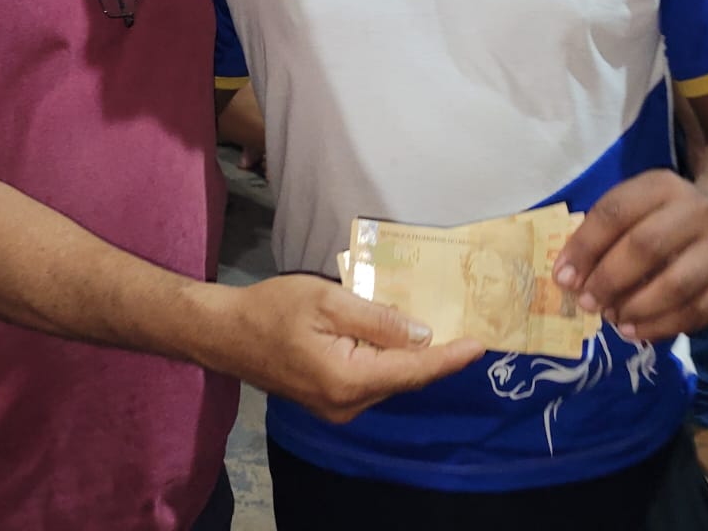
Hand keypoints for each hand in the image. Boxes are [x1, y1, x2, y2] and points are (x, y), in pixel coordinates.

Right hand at [200, 273, 483, 423]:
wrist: (224, 334)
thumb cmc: (272, 309)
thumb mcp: (327, 300)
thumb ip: (378, 319)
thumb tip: (422, 334)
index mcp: (349, 379)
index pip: (413, 370)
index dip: (450, 357)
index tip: (482, 344)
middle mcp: (348, 404)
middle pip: (405, 378)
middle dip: (436, 355)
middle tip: (468, 328)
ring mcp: (338, 407)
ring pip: (389, 380)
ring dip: (412, 357)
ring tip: (441, 328)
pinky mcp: (329, 401)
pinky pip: (372, 380)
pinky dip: (389, 361)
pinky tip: (399, 338)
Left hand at [553, 170, 707, 342]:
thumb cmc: (663, 219)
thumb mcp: (635, 207)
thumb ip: (602, 234)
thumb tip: (567, 277)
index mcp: (662, 186)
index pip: (616, 212)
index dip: (585, 247)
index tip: (563, 278)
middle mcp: (697, 212)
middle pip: (645, 247)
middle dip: (608, 280)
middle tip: (587, 303)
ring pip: (674, 285)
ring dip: (634, 308)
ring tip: (611, 318)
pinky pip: (694, 314)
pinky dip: (659, 327)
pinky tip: (635, 330)